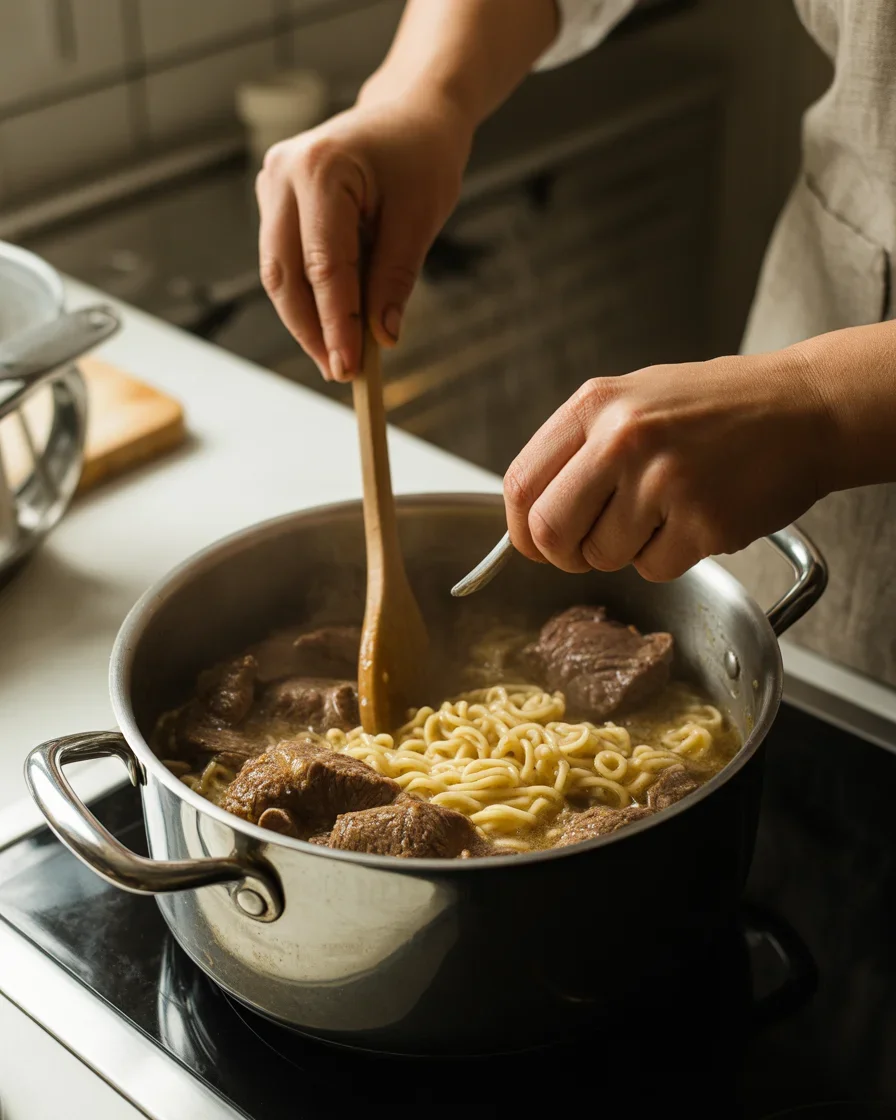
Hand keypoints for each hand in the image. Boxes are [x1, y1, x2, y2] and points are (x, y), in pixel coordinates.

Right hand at [255, 94, 471, 381]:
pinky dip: (307, 296)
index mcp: (320, 169)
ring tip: (337, 357)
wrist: (411, 113)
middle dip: (312, 330)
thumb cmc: (421, 156)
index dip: (335, 323)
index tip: (349, 367)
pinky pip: (285, 261)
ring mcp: (272, 184)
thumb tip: (381, 337)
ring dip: (305, 320)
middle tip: (340, 373)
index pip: (324, 266)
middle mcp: (282, 173)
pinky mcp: (275, 200)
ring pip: (278, 273)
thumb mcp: (420, 218)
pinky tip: (331, 324)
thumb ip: (395, 278)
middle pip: (285, 275)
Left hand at [503, 351, 833, 579]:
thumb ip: (579, 448)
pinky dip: (668, 558)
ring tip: (664, 513)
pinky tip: (695, 520)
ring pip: (603, 557)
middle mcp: (623, 440)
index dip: (521, 528)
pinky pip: (653, 569)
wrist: (806, 409)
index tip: (536, 543)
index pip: (520, 484)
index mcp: (596, 405)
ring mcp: (664, 482)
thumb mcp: (634, 399)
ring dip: (626, 552)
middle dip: (563, 555)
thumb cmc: (717, 407)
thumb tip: (531, 512)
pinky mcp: (703, 522)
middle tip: (589, 549)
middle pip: (550, 532)